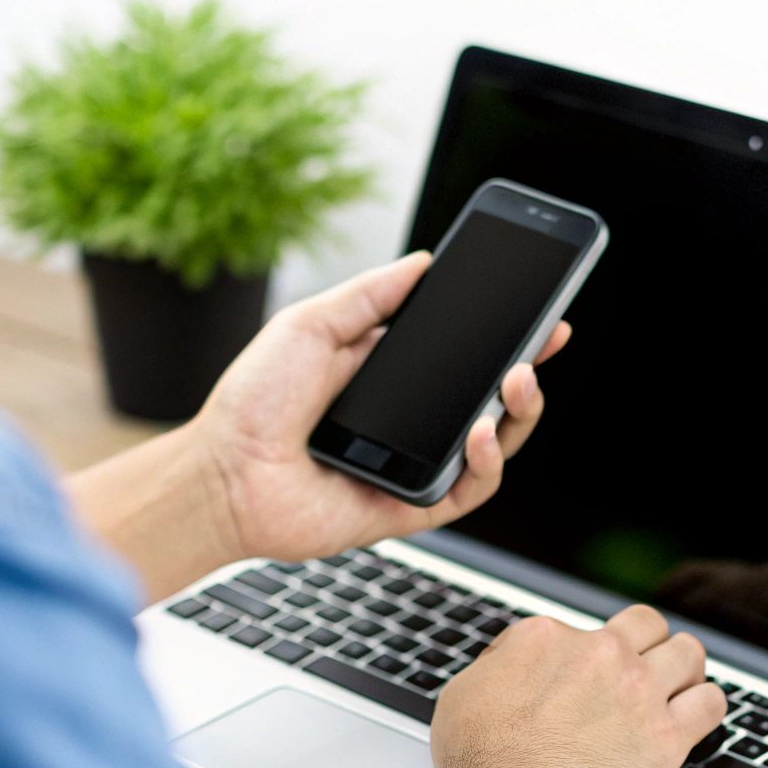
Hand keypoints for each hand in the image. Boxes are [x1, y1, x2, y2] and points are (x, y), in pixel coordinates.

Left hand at [190, 251, 570, 561]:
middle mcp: (413, 422)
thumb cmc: (252, 403)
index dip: (510, 338)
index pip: (467, 355)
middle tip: (540, 346)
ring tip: (515, 384)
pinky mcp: (413, 506)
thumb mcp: (310, 325)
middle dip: (529, 372)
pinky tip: (481, 434)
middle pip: (494, 400)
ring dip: (518, 415)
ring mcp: (416, 465)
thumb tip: (423, 261)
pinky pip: (471, 490)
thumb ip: (369, 295)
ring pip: (495, 446)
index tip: (545, 317)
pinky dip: (487, 463)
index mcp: (393, 376)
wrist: (222, 473)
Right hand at [429, 606, 728, 767]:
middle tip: (642, 666)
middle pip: (645, 623)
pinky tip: (695, 714)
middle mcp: (601, 653)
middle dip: (646, 641)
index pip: (578, 628)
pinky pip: (711, 703)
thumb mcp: (465, 693)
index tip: (577, 681)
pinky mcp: (668, 735)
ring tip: (678, 684)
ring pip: (688, 652)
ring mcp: (640, 691)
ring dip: (684, 666)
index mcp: (549, 637)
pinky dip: (706, 705)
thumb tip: (511, 661)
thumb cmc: (483, 761)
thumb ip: (498, 666)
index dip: (579, 656)